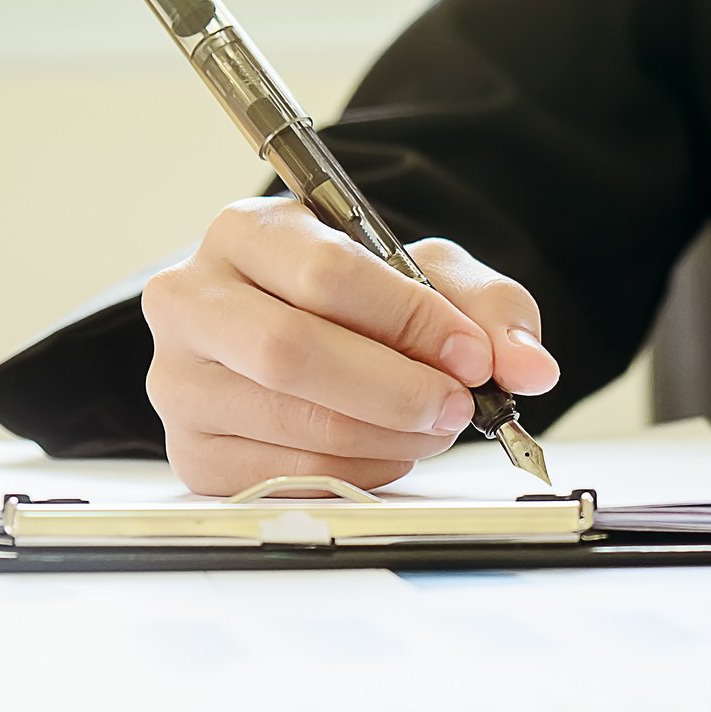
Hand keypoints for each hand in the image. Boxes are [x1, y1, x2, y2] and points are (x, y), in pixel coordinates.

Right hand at [142, 197, 560, 494]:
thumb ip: (486, 309)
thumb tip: (530, 366)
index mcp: (246, 234)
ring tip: (433, 425)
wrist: (299, 334)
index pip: (326, 275)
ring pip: (294, 422)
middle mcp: (191, 302)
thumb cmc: (356, 300)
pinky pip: (286, 477)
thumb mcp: (427, 277)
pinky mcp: (194, 454)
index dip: (410, 321)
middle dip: (396, 389)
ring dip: (389, 435)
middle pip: (293, 354)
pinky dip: (358, 472)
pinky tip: (388, 449)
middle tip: (458, 405)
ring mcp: (181, 384)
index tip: (472, 355)